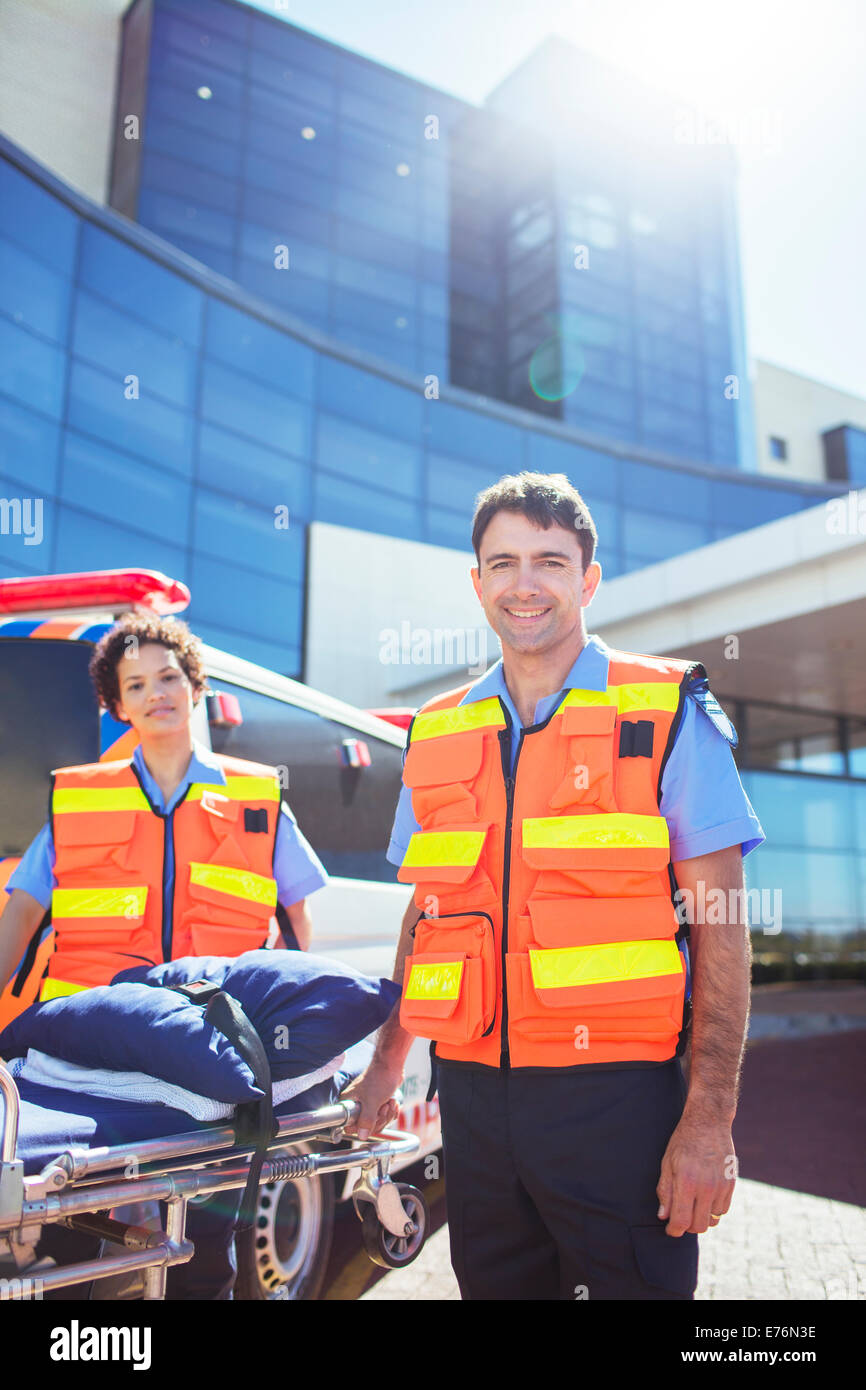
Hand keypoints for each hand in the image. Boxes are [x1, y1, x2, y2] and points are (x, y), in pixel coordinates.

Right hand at [340, 1055, 403, 1139]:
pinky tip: (393, 1103)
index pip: (350, 1126)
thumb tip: (361, 1136)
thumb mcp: (372, 1101)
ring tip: (390, 1102)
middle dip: (379, 1119)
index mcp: (348, 1103)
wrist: (392, 1065)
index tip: (373, 1117)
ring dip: (387, 1114)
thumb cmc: (379, 1078)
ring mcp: (366, 1104)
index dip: (363, 1126)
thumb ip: (366, 1120)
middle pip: (366, 1126)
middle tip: (384, 1107)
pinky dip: (390, 1112)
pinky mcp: (377, 1103)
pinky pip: (383, 1116)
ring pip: (376, 1122)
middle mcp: (355, 1104)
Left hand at [656, 1110, 735, 1235]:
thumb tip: (664, 1216)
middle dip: (687, 1227)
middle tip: (680, 1217)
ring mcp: (721, 1186)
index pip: (681, 1221)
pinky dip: (713, 1209)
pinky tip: (705, 1197)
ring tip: (692, 1205)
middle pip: (698, 1226)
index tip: (670, 1229)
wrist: (709, 1122)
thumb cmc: (683, 1141)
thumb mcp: (667, 1163)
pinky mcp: (731, 1184)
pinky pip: (723, 1210)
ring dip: (701, 1218)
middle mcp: (706, 1187)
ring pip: (712, 1220)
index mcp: (686, 1182)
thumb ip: (665, 1191)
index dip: (674, 1230)